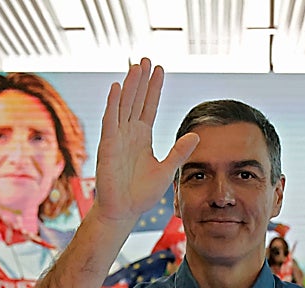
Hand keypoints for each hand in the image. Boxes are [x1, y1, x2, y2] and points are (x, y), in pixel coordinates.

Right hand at [93, 59, 199, 226]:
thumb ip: (179, 152)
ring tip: (136, 66)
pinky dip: (114, 103)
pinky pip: (111, 120)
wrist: (124, 211)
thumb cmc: (142, 194)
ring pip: (124, 105)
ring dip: (130, 86)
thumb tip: (196, 136)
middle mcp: (129, 133)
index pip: (149, 106)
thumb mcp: (167, 170)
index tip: (160, 70)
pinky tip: (118, 87)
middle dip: (142, 80)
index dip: (154, 88)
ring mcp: (117, 138)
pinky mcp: (108, 146)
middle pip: (136, 100)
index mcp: (143, 138)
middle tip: (147, 59)